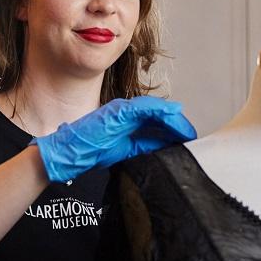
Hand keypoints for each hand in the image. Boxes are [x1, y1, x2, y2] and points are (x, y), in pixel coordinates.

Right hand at [33, 96, 196, 181]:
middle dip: (176, 124)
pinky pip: (143, 107)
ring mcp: (121, 109)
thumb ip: (143, 146)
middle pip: (158, 114)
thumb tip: (164, 147)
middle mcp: (126, 112)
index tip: (186, 138)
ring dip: (172, 118)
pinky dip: (160, 110)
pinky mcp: (118, 111)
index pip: (156, 122)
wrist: (69, 153)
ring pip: (154, 109)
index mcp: (127, 121)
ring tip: (186, 129)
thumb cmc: (91, 152)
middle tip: (191, 135)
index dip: (173, 128)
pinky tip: (173, 114)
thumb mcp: (125, 151)